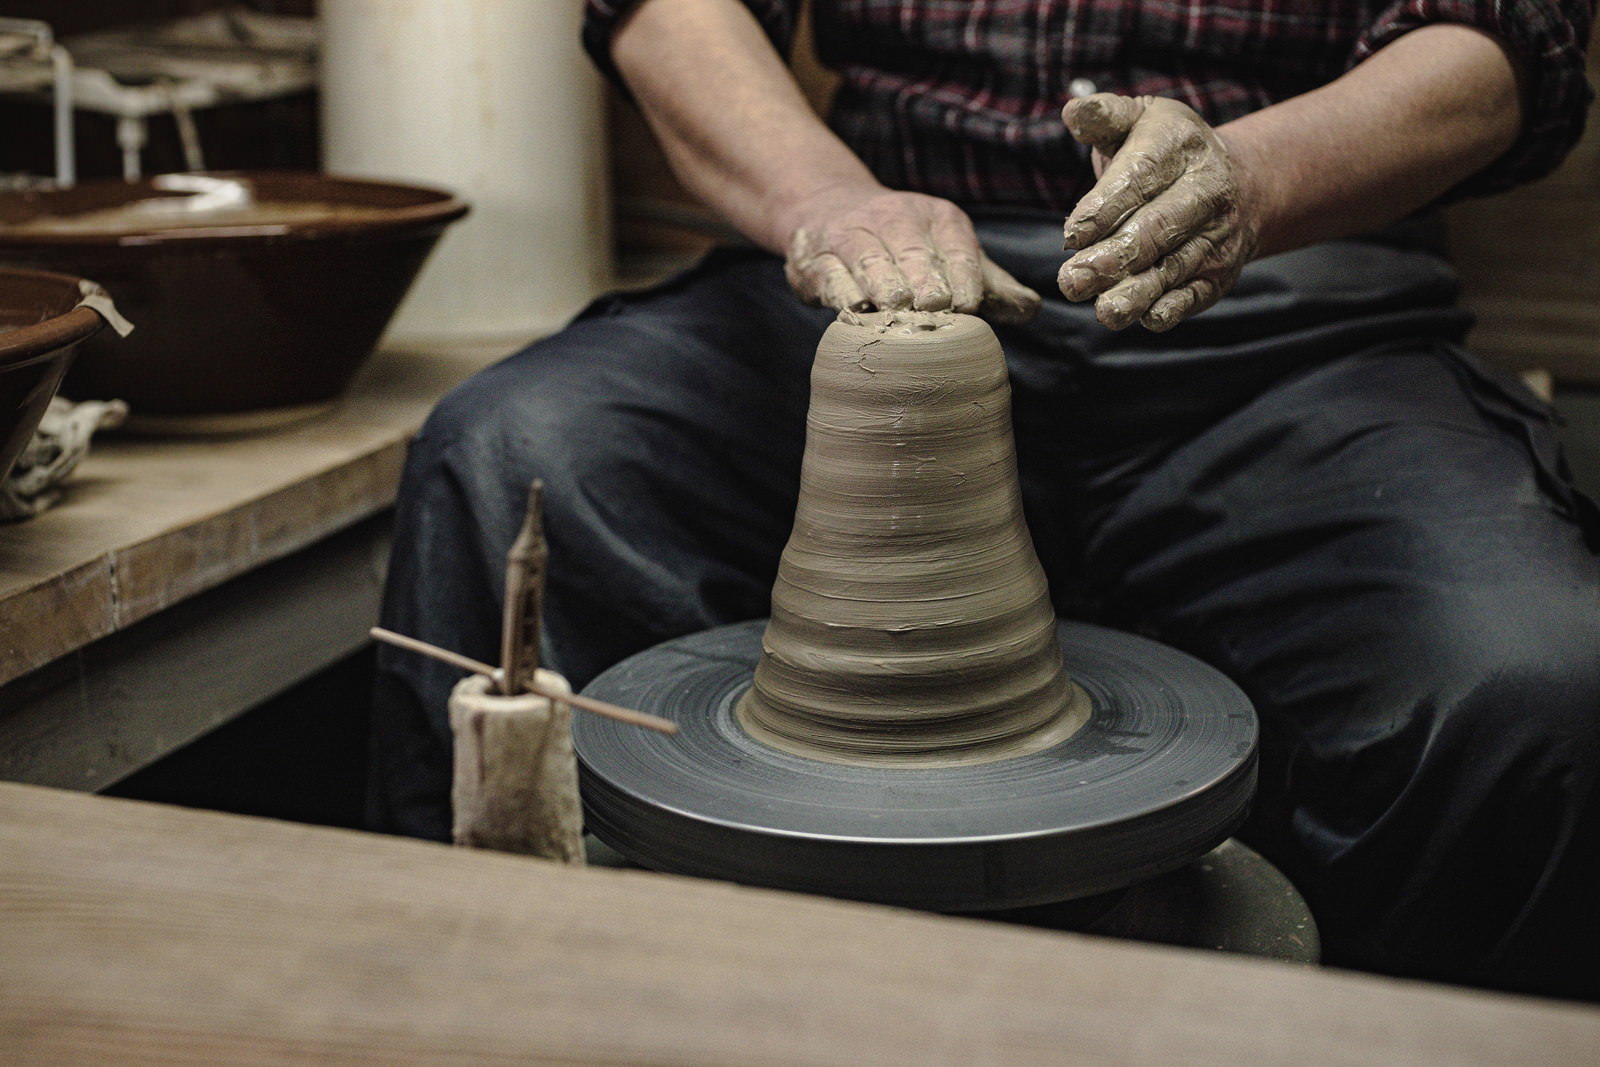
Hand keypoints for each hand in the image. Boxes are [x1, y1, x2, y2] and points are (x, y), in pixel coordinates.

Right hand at [783, 185, 1040, 323]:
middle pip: (915, 259)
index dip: (963, 282)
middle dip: (925, 289)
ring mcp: (851, 235)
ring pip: (872, 265)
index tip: (966, 310)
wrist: (827, 211)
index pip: (958, 251)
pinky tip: (857, 310)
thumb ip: (990, 284)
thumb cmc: (905, 247)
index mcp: (939, 218)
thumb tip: (1031, 309)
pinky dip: (844, 295)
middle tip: (932, 315)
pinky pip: (831, 278)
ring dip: (885, 291)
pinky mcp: (815, 259)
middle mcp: (895, 218)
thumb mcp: (951, 254)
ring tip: (896, 314)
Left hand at [1057, 94, 1260, 331]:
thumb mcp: (1139, 120)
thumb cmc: (1166, 150)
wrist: (1240, 183)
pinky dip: (1172, 308)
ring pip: (1175, 268)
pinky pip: (1196, 295)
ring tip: (1104, 312)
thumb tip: (1074, 111)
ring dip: (1138, 293)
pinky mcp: (1219, 274)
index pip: (1141, 178)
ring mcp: (1216, 236)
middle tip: (1073, 281)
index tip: (1071, 234)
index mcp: (1181, 147)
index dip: (1106, 207)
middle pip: (1159, 228)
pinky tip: (1146, 318)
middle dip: (1115, 257)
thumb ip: (1104, 117)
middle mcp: (1207, 191)